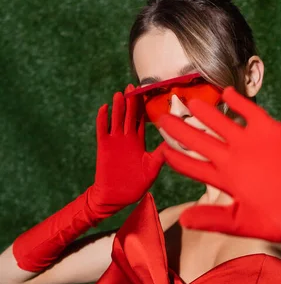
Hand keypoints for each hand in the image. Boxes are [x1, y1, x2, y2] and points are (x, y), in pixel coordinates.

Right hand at [87, 84, 168, 216]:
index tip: (146, 93)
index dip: (143, 107)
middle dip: (130, 102)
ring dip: (117, 107)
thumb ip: (161, 155)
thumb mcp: (152, 168)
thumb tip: (174, 143)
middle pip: (128, 116)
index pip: (141, 120)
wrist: (117, 197)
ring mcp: (115, 142)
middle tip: (132, 87)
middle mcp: (127, 139)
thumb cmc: (136, 184)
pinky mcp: (104, 147)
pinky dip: (102, 119)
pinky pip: (102, 130)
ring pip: (116, 120)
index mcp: (139, 142)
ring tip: (120, 94)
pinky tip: (104, 108)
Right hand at [157, 86, 280, 241]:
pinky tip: (226, 93)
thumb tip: (184, 218)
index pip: (193, 167)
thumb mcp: (251, 225)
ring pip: (219, 121)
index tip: (158, 149)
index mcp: (228, 181)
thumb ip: (216, 219)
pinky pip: (249, 109)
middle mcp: (235, 156)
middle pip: (199, 140)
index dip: (174, 159)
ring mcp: (253, 139)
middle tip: (161, 117)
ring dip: (202, 111)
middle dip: (179, 129)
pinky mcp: (272, 128)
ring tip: (187, 101)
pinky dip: (236, 100)